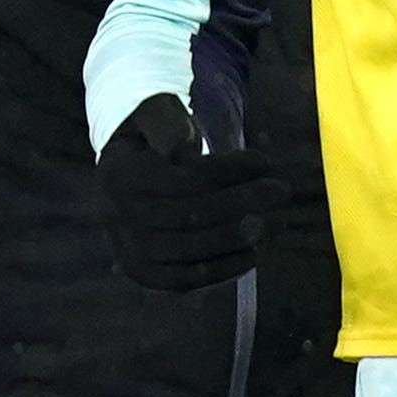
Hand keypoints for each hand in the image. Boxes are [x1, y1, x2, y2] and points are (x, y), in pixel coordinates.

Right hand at [97, 94, 288, 290]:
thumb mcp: (149, 118)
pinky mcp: (145, 274)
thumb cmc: (146, 143)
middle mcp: (120, 218)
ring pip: (192, 249)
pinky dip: (223, 270)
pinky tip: (252, 254)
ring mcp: (130, 250)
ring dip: (238, 237)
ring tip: (273, 223)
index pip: (184, 179)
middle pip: (191, 215)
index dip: (229, 170)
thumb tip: (183, 146)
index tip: (263, 161)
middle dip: (243, 203)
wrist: (115, 184)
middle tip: (281, 191)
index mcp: (120, 176)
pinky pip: (187, 278)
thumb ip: (164, 122)